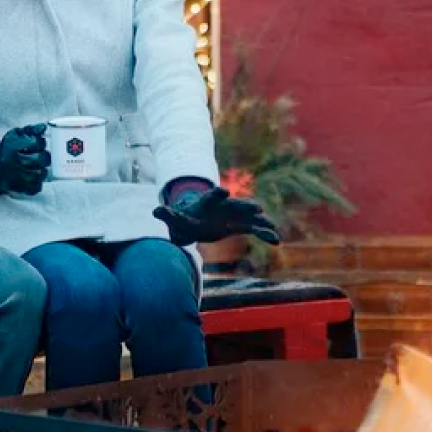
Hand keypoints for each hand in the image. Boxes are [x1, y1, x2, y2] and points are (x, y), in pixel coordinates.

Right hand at [0, 124, 50, 196]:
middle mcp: (14, 162)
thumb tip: (43, 127)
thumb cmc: (8, 150)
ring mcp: (17, 176)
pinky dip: (38, 182)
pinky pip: (36, 187)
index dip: (40, 142)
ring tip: (38, 166)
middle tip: (40, 155)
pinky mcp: (20, 187)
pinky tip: (33, 176)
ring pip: (41, 173)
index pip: (36, 142)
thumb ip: (30, 130)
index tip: (37, 143)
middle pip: (41, 159)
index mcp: (12, 147)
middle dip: (44, 156)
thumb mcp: (15, 135)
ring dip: (43, 169)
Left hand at [153, 186, 279, 247]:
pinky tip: (276, 240)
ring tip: (272, 228)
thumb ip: (167, 214)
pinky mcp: (240, 225)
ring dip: (260, 221)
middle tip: (257, 208)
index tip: (224, 191)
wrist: (197, 218)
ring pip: (249, 216)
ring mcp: (234, 215)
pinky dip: (264, 233)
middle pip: (235, 204)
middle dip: (245, 206)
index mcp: (207, 203)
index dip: (217, 194)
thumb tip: (156, 211)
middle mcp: (224, 206)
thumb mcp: (175, 218)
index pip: (211, 196)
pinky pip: (255, 229)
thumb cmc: (185, 217)